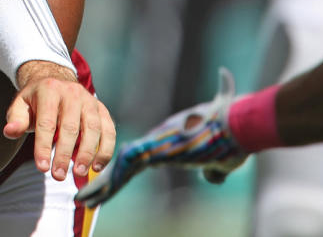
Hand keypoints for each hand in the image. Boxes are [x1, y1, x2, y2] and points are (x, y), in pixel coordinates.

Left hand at [7, 60, 114, 181]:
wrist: (55, 80)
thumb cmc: (36, 100)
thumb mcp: (21, 105)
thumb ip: (16, 119)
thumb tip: (9, 132)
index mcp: (49, 90)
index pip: (46, 122)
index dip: (44, 146)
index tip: (42, 167)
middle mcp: (72, 93)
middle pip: (70, 127)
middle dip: (64, 154)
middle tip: (58, 176)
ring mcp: (90, 101)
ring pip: (93, 129)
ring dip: (87, 154)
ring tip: (79, 173)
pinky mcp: (102, 110)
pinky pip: (108, 131)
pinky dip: (105, 150)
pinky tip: (96, 167)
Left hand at [75, 68, 245, 208]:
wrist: (241, 120)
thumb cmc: (235, 138)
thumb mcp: (223, 160)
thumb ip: (213, 168)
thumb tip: (212, 177)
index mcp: (168, 143)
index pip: (135, 161)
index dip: (117, 174)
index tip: (102, 187)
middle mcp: (158, 141)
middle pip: (122, 164)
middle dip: (102, 183)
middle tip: (81, 199)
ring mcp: (157, 141)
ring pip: (119, 164)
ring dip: (101, 184)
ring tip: (81, 201)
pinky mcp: (160, 144)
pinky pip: (127, 162)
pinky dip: (111, 176)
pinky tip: (97, 189)